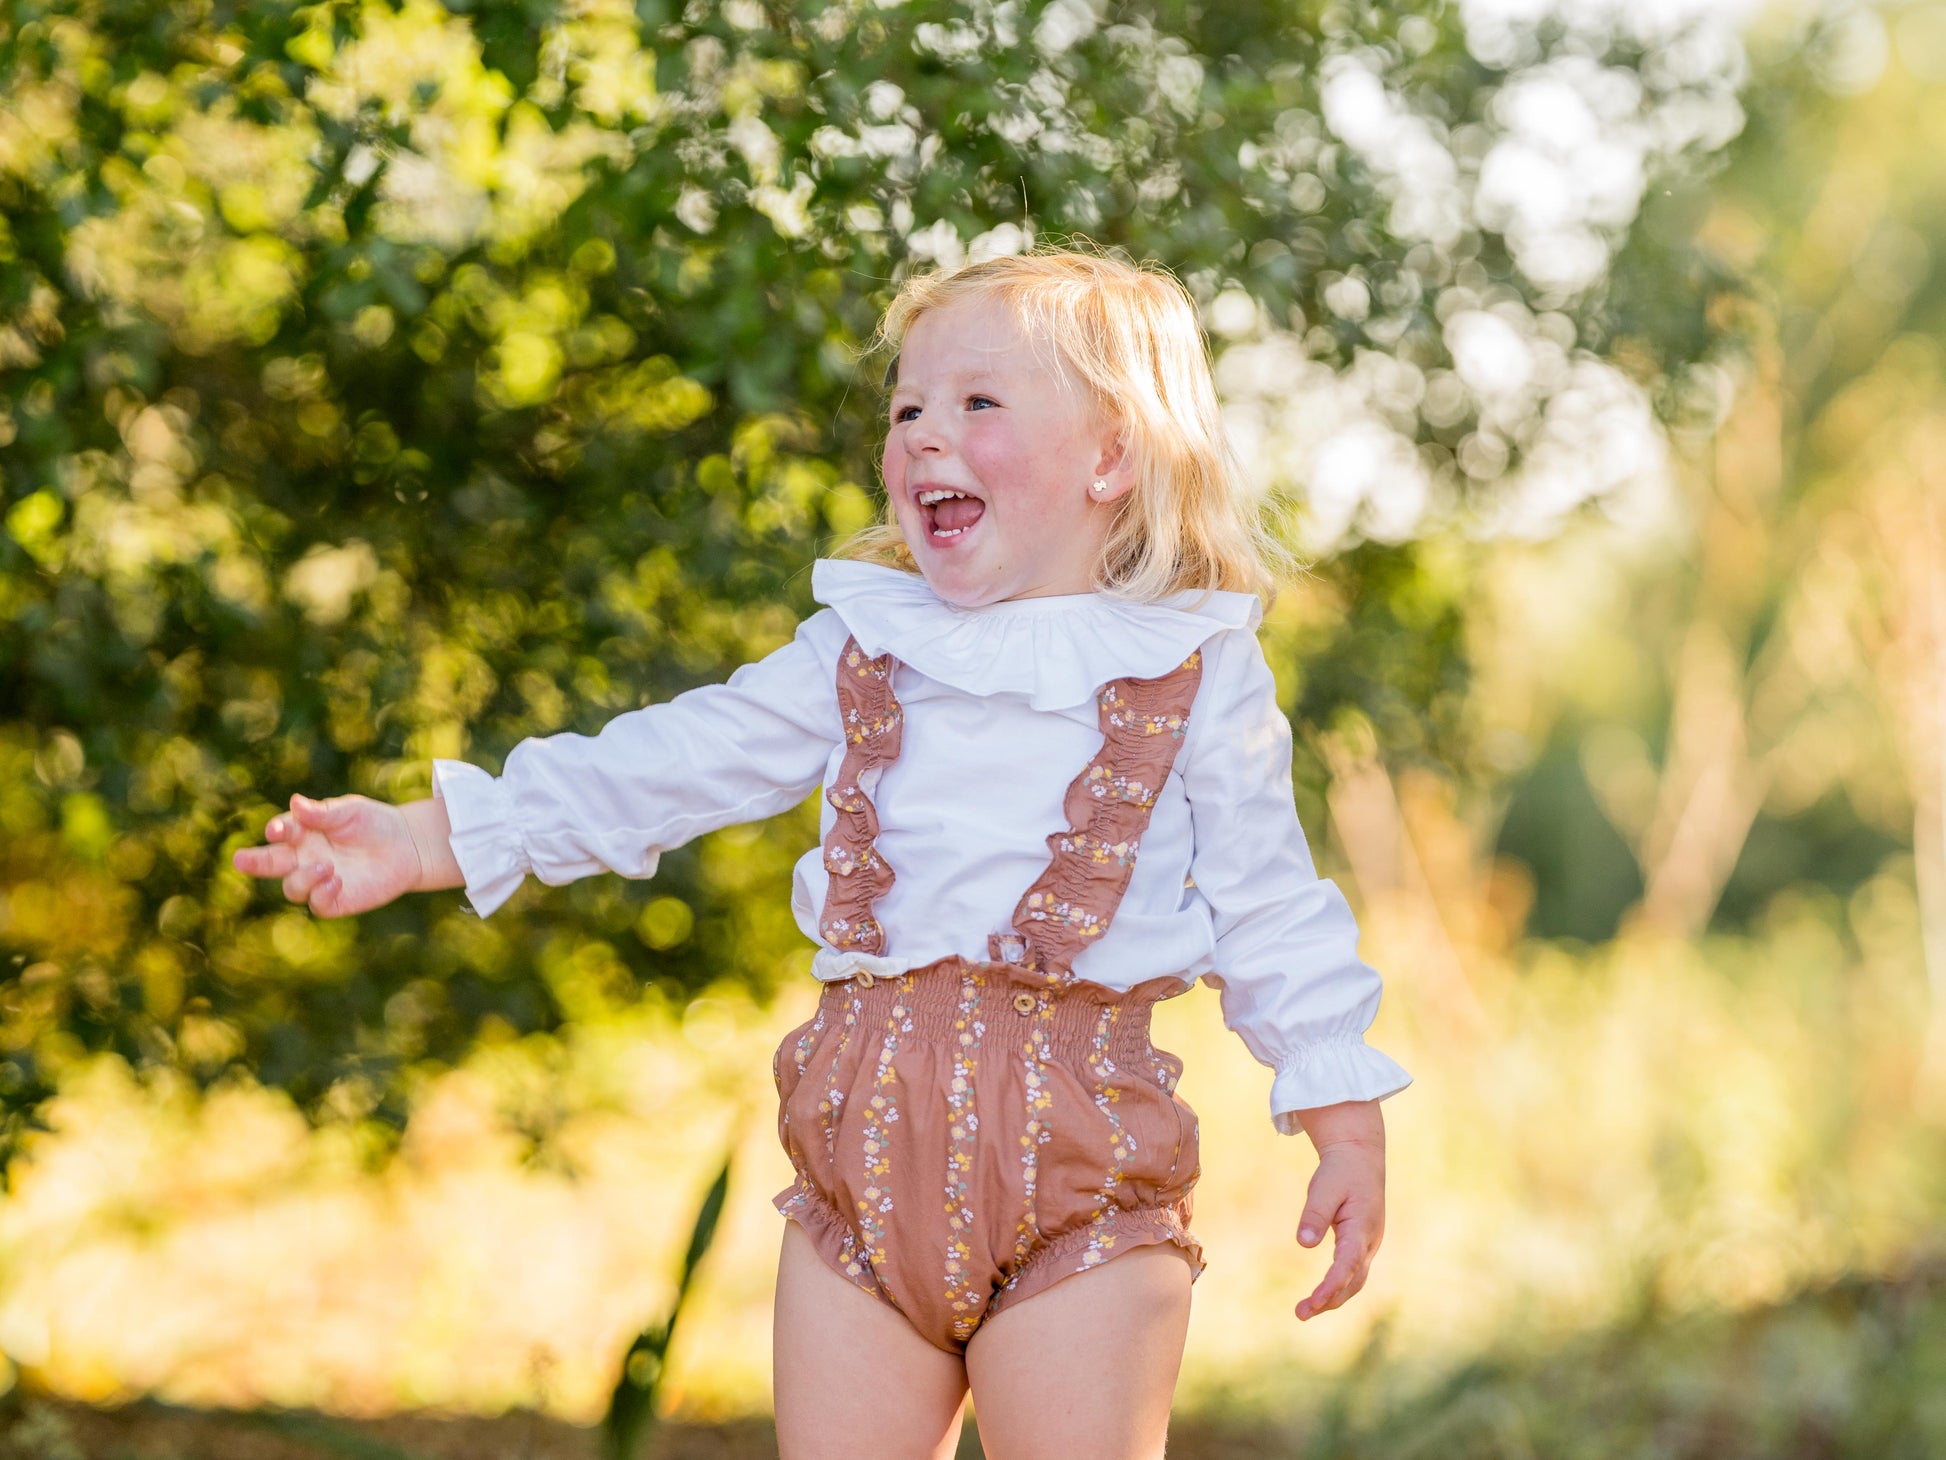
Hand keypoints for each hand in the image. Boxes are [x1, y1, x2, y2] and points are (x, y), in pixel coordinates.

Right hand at [230, 793, 424, 917]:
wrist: (408, 845)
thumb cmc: (374, 823)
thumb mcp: (351, 811)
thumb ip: (324, 812)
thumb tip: (296, 803)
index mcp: (303, 833)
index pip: (281, 832)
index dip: (277, 831)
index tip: (277, 830)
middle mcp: (304, 858)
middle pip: (272, 863)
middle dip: (254, 862)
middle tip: (240, 859)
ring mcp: (318, 881)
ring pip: (292, 888)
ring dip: (302, 879)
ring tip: (327, 866)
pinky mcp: (336, 900)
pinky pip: (318, 905)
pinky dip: (321, 895)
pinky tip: (336, 881)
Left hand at [1292, 1099, 1385, 1320]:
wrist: (1360, 1157)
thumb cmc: (1341, 1171)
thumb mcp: (1325, 1187)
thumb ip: (1315, 1214)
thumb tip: (1304, 1243)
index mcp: (1362, 1227)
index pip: (1347, 1264)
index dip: (1332, 1285)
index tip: (1314, 1302)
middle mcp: (1369, 1241)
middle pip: (1353, 1281)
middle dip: (1329, 1300)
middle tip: (1301, 1313)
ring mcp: (1368, 1244)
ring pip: (1354, 1280)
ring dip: (1332, 1298)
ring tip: (1303, 1311)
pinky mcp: (1360, 1244)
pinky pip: (1351, 1272)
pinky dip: (1336, 1287)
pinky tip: (1319, 1297)